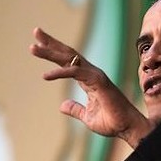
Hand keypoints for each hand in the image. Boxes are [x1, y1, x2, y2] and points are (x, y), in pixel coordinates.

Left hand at [29, 28, 153, 147]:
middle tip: (35, 32)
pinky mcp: (98, 81)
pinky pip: (75, 73)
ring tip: (33, 47)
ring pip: (69, 59)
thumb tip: (62, 105)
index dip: (53, 51)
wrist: (127, 128)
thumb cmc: (112, 122)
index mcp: (88, 79)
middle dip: (51, 43)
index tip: (38, 44)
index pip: (68, 62)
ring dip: (50, 52)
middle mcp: (91, 73)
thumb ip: (75, 109)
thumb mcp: (87, 117)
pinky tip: (45, 75)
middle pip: (68, 54)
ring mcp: (95, 75)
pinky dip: (59, 73)